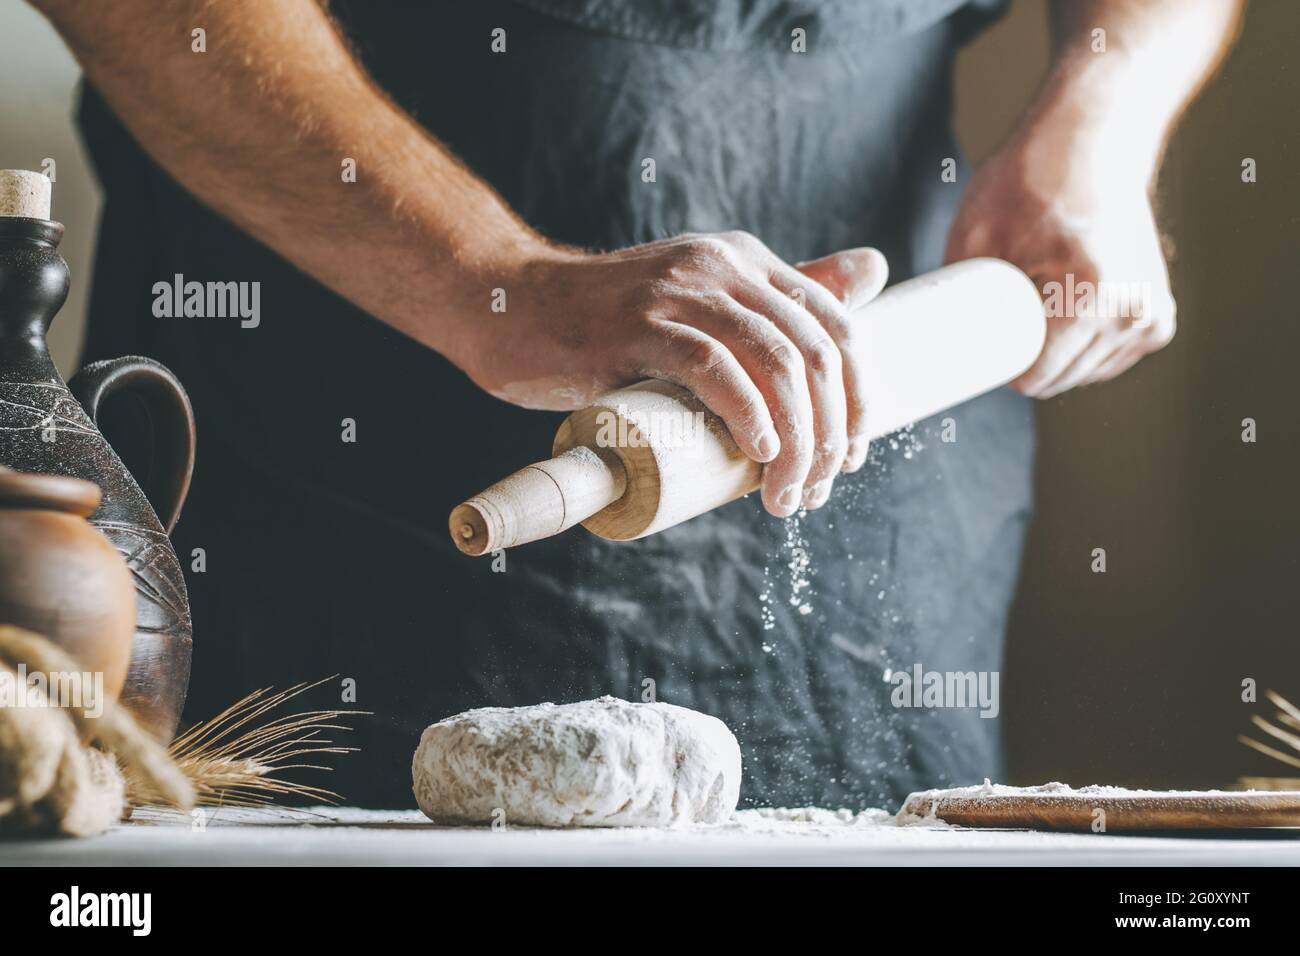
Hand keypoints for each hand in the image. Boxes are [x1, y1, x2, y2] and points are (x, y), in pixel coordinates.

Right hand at [463, 232, 888, 515]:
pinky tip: (758, 452)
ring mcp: (680, 291)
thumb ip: (776, 296)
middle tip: (813, 491)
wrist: (509, 307)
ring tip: (786, 493)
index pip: (835, 326)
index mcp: (746, 263)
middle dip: (831, 434)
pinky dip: (747, 414)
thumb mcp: (699, 305)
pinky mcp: (638, 323)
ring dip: (797, 442)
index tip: (850, 457)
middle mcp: (722, 267)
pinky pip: (713, 367)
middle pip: (813, 353)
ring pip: (773, 365)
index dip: (858, 398)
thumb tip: (875, 270)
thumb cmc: (604, 324)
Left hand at [946, 133, 1175, 398]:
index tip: (983, 335)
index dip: (1000, 364)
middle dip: (1027, 358)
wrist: (1094, 140)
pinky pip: (1106, 359)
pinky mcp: (1160, 317)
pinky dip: (1082, 346)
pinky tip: (1066, 311)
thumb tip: (928, 344)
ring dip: (1056, 352)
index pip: (1035, 380)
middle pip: (1059, 381)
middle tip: (1008, 307)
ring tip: (1041, 298)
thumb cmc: (1032, 179)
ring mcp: (1152, 318)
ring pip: (1083, 374)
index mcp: (1092, 302)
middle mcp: (1132, 316)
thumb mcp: (975, 235)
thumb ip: (952, 294)